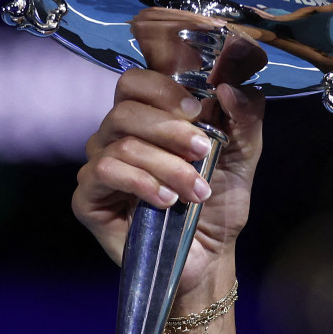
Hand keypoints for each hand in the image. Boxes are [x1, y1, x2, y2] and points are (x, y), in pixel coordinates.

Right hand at [72, 69, 264, 289]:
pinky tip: (166, 201)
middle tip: (203, 150)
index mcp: (148, 115)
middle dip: (171, 129)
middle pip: (126, 107)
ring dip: (168, 165)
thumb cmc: (219, 200)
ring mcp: (99, 163)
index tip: (197, 108)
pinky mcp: (88, 196)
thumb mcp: (243, 153)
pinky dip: (142, 183)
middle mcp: (117, 134)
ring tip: (196, 191)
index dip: (163, 86)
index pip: (137, 80)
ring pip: (123, 142)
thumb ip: (245, 115)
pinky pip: (106, 171)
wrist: (210, 253)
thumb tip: (229, 85)